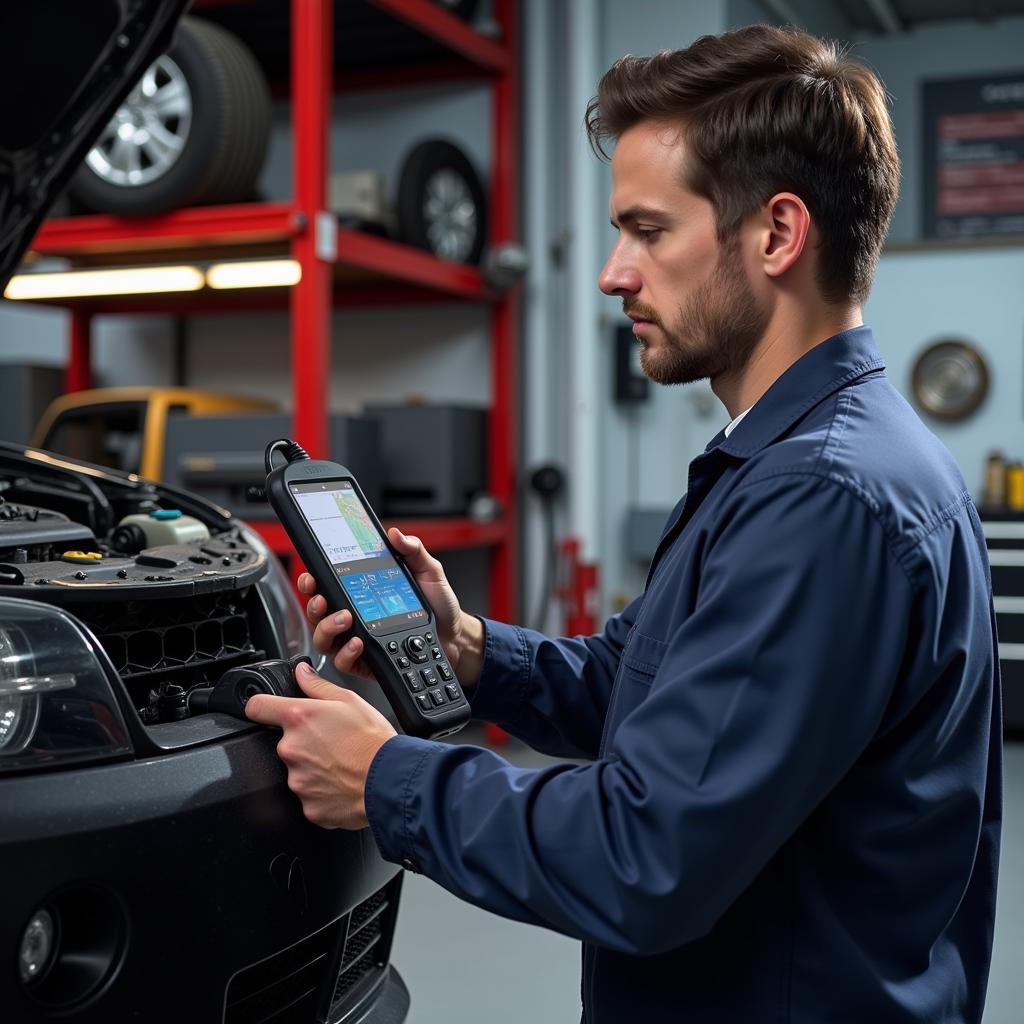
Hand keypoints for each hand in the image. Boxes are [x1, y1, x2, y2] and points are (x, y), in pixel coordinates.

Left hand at [244, 660, 396, 828]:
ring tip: (341, 764)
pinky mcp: (307, 806)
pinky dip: (322, 792)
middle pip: (285, 742)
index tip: (267, 711)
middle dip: (303, 742)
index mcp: (299, 718)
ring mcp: (297, 780)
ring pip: (298, 770)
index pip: (257, 707)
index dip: (262, 707)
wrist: (391, 778)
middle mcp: (291, 749)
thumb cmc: (373, 740)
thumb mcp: (350, 700)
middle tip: (331, 743)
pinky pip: (309, 796)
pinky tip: (342, 783)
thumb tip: (301, 672)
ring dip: (313, 768)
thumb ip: (317, 685)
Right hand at [299, 527, 483, 687]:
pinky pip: (342, 662)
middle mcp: (355, 616)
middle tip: (325, 599)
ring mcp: (357, 640)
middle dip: (314, 604)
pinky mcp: (366, 662)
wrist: (456, 636)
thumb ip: (413, 551)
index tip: (312, 576)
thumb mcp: (428, 572)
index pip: (328, 585)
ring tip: (345, 618)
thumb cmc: (439, 605)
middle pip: (317, 613)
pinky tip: (358, 642)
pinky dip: (346, 653)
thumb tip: (396, 534)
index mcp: (363, 592)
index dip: (312, 581)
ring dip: (327, 627)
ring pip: (323, 639)